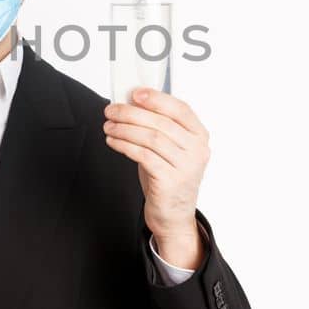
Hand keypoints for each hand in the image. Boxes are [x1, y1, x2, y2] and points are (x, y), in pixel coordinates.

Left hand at [103, 87, 210, 268]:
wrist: (174, 215)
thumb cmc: (168, 176)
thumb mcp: (169, 149)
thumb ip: (158, 126)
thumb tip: (131, 103)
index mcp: (199, 136)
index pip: (180, 109)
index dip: (156, 98)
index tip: (134, 93)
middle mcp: (197, 150)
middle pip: (161, 123)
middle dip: (131, 113)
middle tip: (111, 111)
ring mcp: (186, 167)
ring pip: (150, 138)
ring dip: (124, 129)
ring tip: (108, 126)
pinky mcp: (170, 181)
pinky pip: (143, 156)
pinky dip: (124, 145)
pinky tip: (113, 142)